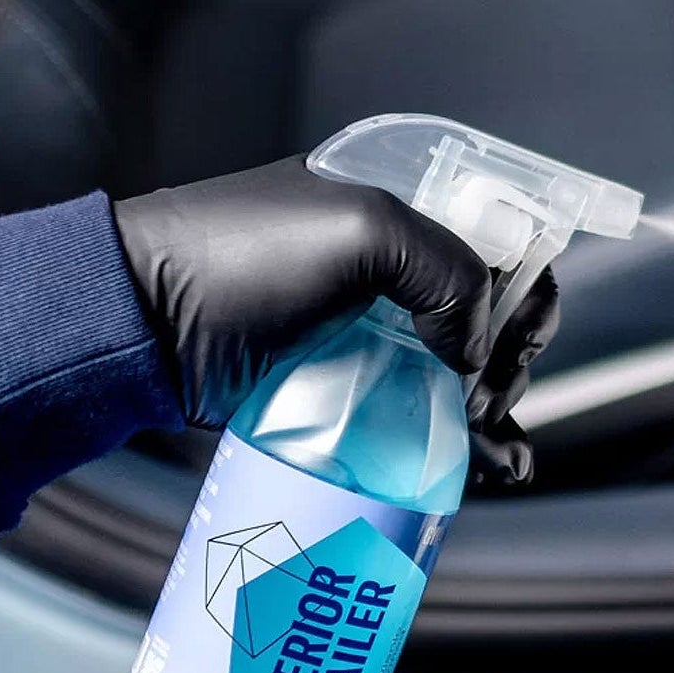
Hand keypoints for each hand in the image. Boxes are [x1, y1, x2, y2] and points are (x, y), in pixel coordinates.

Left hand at [114, 156, 557, 483]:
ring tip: (501, 449)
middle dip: (513, 358)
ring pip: (471, 373)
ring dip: (503, 410)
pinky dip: (470, 444)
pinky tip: (497, 466)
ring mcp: (378, 334)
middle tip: (489, 394)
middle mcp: (400, 268)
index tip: (515, 335)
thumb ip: (446, 268)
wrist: (146, 326)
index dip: (527, 286)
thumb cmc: (240, 258)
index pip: (505, 238)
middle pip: (496, 314)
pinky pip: (428, 415)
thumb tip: (473, 346)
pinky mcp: (353, 390)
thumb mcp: (361, 229)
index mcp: (408, 206)